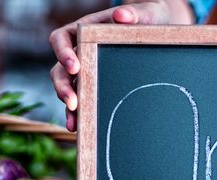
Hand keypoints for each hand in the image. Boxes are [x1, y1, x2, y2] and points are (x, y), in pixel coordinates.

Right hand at [49, 0, 192, 130]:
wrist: (157, 30)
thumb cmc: (147, 18)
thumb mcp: (144, 13)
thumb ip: (133, 14)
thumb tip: (122, 14)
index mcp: (84, 30)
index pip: (61, 39)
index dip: (63, 53)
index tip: (75, 66)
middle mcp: (80, 52)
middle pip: (59, 69)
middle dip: (63, 87)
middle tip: (72, 101)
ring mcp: (86, 70)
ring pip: (67, 88)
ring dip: (68, 105)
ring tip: (73, 122)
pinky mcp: (95, 85)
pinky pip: (82, 100)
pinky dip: (78, 114)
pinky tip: (79, 127)